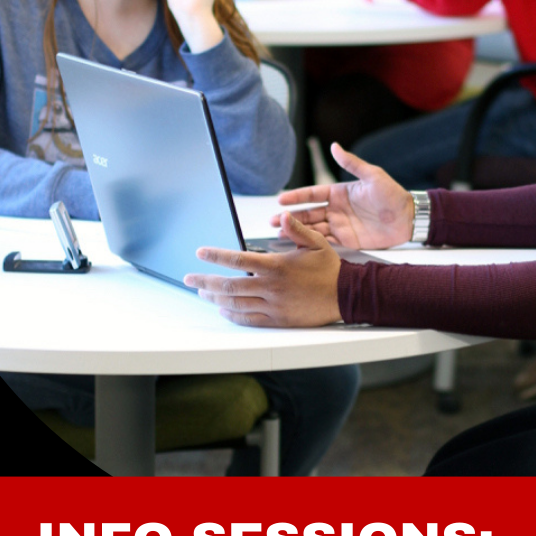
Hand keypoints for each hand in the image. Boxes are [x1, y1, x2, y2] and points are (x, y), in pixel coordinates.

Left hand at [186, 211, 342, 326]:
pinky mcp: (277, 319)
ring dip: (214, 297)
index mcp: (277, 266)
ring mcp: (273, 305)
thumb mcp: (316, 243)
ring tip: (202, 291)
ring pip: (235, 303)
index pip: (238, 260)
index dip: (216, 256)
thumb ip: (296, 229)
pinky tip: (223, 309)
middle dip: (205, 280)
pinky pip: (248, 319)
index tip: (200, 253)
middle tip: (190, 278)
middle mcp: (271, 286)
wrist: (345, 295)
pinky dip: (232, 314)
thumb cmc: (330, 269)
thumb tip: (283, 216)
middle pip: (229, 285)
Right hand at [277, 142, 413, 247]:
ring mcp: (340, 226)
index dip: (297, 197)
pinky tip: (298, 246)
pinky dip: (311, 244)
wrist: (407, 218)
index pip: (312, 194)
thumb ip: (352, 163)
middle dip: (290, 217)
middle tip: (272, 221)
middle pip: (308, 213)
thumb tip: (334, 146)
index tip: (281, 199)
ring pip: (313, 229)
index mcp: (340, 193)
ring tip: (279, 234)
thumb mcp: (373, 176)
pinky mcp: (347, 240)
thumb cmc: (392, 194)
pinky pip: (325, 242)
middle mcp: (336, 209)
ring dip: (296, 231)